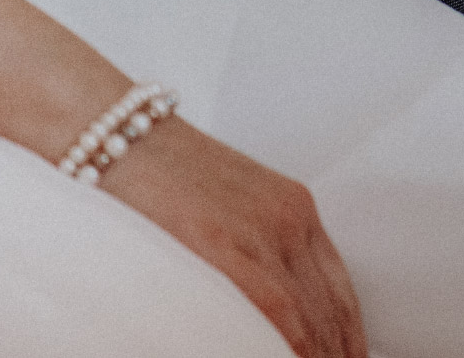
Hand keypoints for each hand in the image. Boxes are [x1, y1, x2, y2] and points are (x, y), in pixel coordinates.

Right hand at [104, 117, 365, 357]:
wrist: (114, 130)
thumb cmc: (160, 172)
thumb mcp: (230, 204)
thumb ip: (256, 248)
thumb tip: (270, 306)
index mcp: (295, 208)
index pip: (340, 292)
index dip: (349, 338)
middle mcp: (288, 219)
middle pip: (330, 311)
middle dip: (337, 354)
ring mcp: (259, 231)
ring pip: (308, 319)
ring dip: (316, 357)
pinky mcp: (222, 244)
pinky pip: (273, 312)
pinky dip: (285, 347)